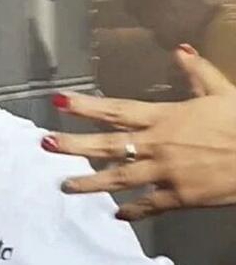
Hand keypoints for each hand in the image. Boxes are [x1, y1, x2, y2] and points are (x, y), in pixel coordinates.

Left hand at [42, 48, 235, 220]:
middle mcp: (157, 145)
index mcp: (165, 117)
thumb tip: (179, 50)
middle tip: (45, 144)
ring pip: (118, 179)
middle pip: (106, 145)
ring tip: (64, 186)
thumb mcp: (222, 91)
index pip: (116, 110)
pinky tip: (116, 214)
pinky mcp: (178, 197)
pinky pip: (148, 205)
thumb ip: (196, 73)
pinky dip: (132, 210)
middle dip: (73, 145)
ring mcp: (165, 173)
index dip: (85, 107)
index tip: (58, 102)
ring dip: (89, 183)